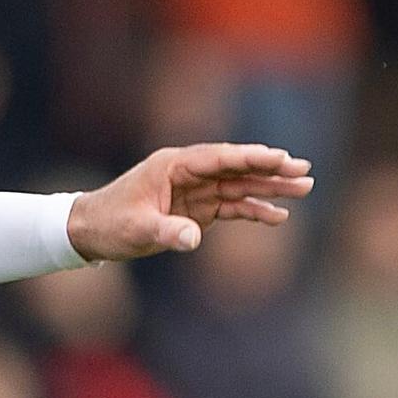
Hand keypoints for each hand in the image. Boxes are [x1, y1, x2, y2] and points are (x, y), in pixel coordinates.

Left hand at [67, 143, 314, 262]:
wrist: (92, 231)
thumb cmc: (110, 224)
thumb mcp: (137, 230)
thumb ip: (167, 232)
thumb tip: (194, 239)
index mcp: (173, 166)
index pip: (219, 159)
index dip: (250, 158)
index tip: (278, 157)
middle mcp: (188, 173)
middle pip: (236, 168)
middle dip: (271, 169)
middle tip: (304, 169)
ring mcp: (195, 190)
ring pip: (240, 186)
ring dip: (270, 188)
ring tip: (303, 188)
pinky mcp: (198, 209)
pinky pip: (232, 207)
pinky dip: (254, 211)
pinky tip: (279, 216)